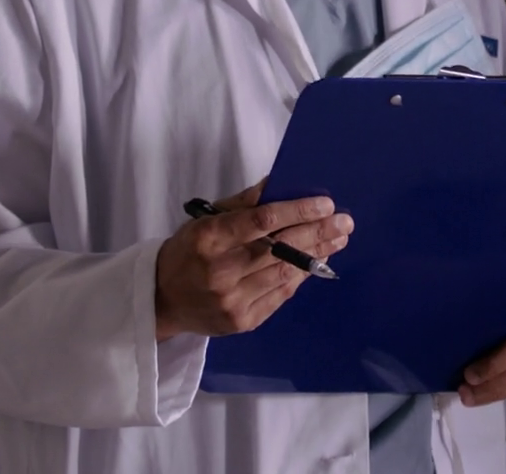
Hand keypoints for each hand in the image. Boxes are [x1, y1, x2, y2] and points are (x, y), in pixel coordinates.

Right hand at [152, 182, 352, 340]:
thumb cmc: (188, 251)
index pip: (261, 221)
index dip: (297, 211)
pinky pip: (280, 295)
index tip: (325, 203)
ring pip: (285, 273)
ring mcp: (232, 300)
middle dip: (317, 233)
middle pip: (280, 249)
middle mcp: (220, 271)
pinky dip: (301, 276)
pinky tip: (318, 262)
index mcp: (209, 239)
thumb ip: (244, 204)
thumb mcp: (206, 219)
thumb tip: (280, 183)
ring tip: (338, 239)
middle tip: (344, 222)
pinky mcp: (242, 321)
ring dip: (317, 255)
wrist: (161, 299)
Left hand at [459, 275, 505, 406]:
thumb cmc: (499, 298)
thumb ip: (477, 304)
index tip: (468, 371)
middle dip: (493, 375)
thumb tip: (448, 326)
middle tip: (466, 389)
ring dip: (499, 389)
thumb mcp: (488, 292)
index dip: (494, 349)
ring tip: (471, 397)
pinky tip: (490, 394)